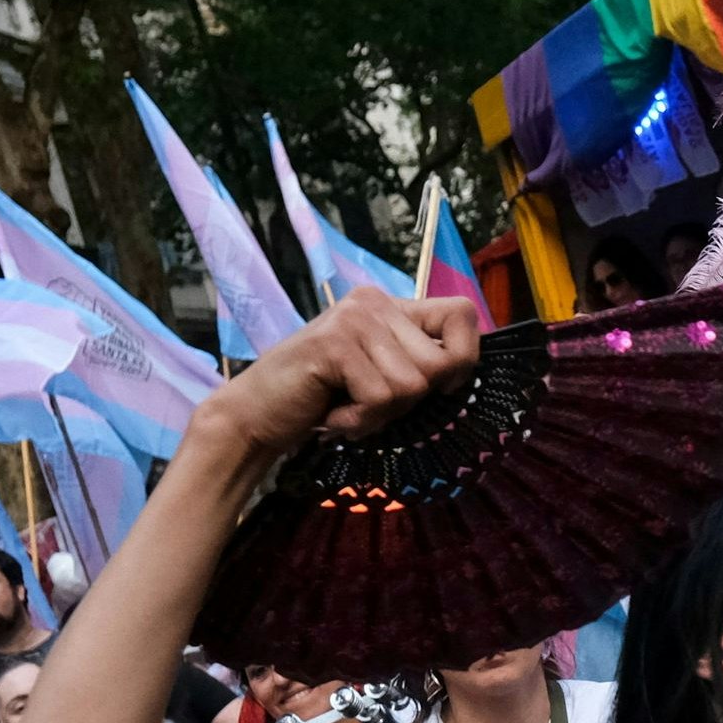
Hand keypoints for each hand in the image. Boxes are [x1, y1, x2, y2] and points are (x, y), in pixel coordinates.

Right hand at [189, 294, 483, 463]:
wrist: (257, 415)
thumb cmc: (325, 401)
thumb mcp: (384, 377)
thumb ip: (420, 365)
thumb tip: (465, 374)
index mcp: (390, 304)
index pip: (463, 314)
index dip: (462, 358)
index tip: (436, 386)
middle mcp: (373, 302)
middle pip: (442, 363)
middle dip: (411, 401)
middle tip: (367, 401)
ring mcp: (353, 319)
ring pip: (413, 385)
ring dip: (381, 414)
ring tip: (347, 405)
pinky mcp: (334, 344)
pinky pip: (382, 397)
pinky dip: (361, 420)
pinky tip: (334, 412)